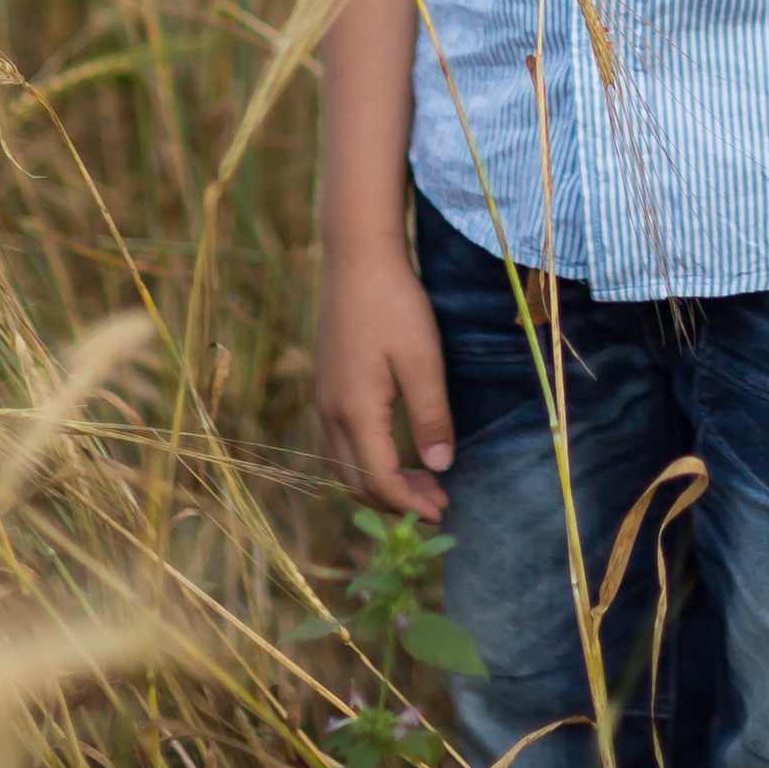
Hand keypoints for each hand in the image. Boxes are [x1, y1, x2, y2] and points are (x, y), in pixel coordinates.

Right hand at [317, 245, 454, 522]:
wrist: (356, 257)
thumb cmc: (394, 304)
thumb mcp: (422, 360)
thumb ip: (430, 416)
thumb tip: (440, 467)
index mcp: (354, 411)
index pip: (379, 480)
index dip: (410, 503)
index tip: (443, 510)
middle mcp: (332, 412)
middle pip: (357, 481)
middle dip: (396, 501)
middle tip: (438, 499)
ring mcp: (325, 398)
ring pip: (347, 463)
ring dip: (382, 481)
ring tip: (423, 479)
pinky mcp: (328, 384)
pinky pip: (343, 441)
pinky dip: (369, 458)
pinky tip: (397, 448)